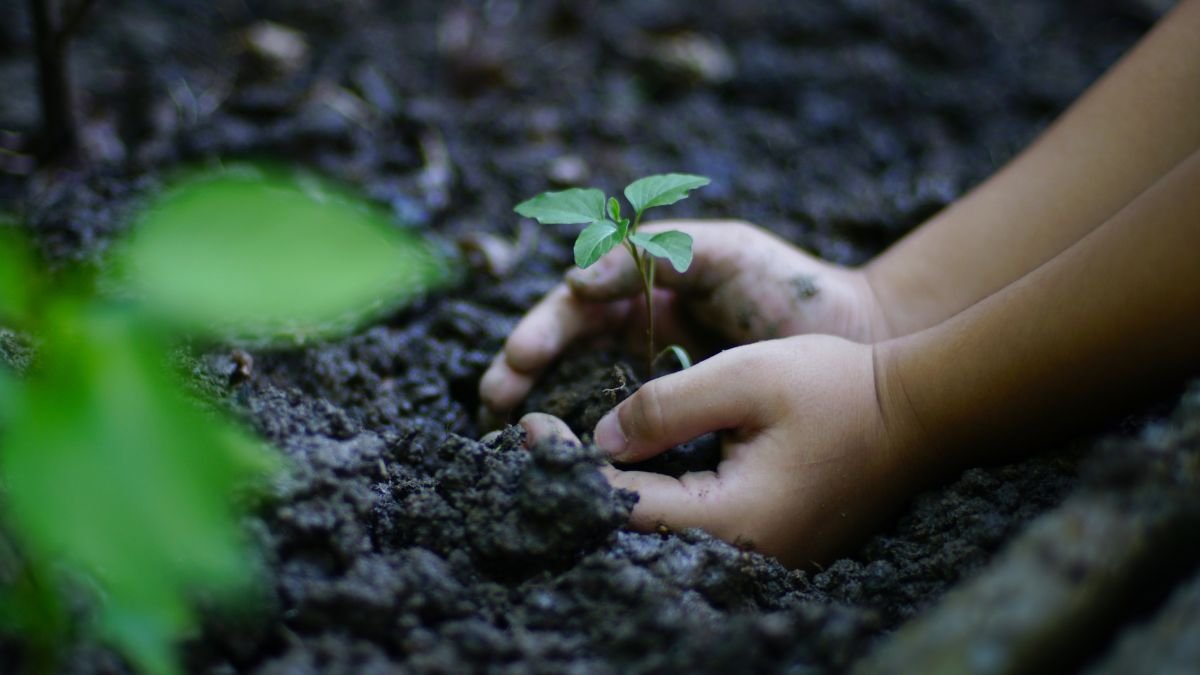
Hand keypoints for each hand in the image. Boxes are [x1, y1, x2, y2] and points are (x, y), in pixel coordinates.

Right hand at [480, 220, 888, 420]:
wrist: (855, 338)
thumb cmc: (788, 286)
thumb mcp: (722, 249)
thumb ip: (652, 254)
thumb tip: (576, 284)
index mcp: (644, 289)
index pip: (574, 307)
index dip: (541, 328)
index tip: (520, 357)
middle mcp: (639, 333)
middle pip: (563, 350)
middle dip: (523, 370)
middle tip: (494, 399)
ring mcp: (656, 376)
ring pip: (583, 389)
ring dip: (542, 405)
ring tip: (508, 426)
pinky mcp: (680, 417)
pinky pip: (628, 429)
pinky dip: (594, 441)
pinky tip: (572, 456)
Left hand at [519, 335, 920, 566]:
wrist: (920, 417)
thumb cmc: (840, 388)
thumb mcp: (745, 378)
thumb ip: (666, 406)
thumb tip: (600, 437)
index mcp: (731, 519)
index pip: (619, 502)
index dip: (566, 463)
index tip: (529, 422)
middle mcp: (740, 552)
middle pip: (634, 527)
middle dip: (579, 481)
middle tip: (535, 436)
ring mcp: (757, 554)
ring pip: (660, 529)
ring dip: (611, 488)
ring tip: (567, 449)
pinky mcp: (767, 541)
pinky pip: (692, 525)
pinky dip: (651, 493)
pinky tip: (628, 464)